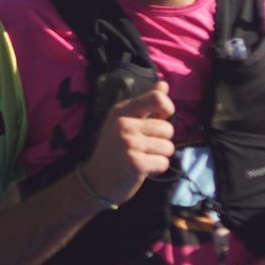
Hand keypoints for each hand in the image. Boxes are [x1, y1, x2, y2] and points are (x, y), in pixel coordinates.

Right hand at [80, 80, 174, 206]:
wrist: (95, 180)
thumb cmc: (115, 148)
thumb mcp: (125, 120)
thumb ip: (147, 103)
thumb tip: (163, 83)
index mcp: (122, 110)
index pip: (158, 99)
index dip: (167, 109)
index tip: (159, 120)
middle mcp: (125, 124)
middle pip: (168, 128)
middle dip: (162, 140)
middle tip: (144, 147)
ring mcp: (129, 144)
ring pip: (168, 147)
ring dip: (159, 155)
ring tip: (142, 157)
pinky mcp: (136, 164)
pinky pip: (164, 163)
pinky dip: (157, 168)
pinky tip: (142, 169)